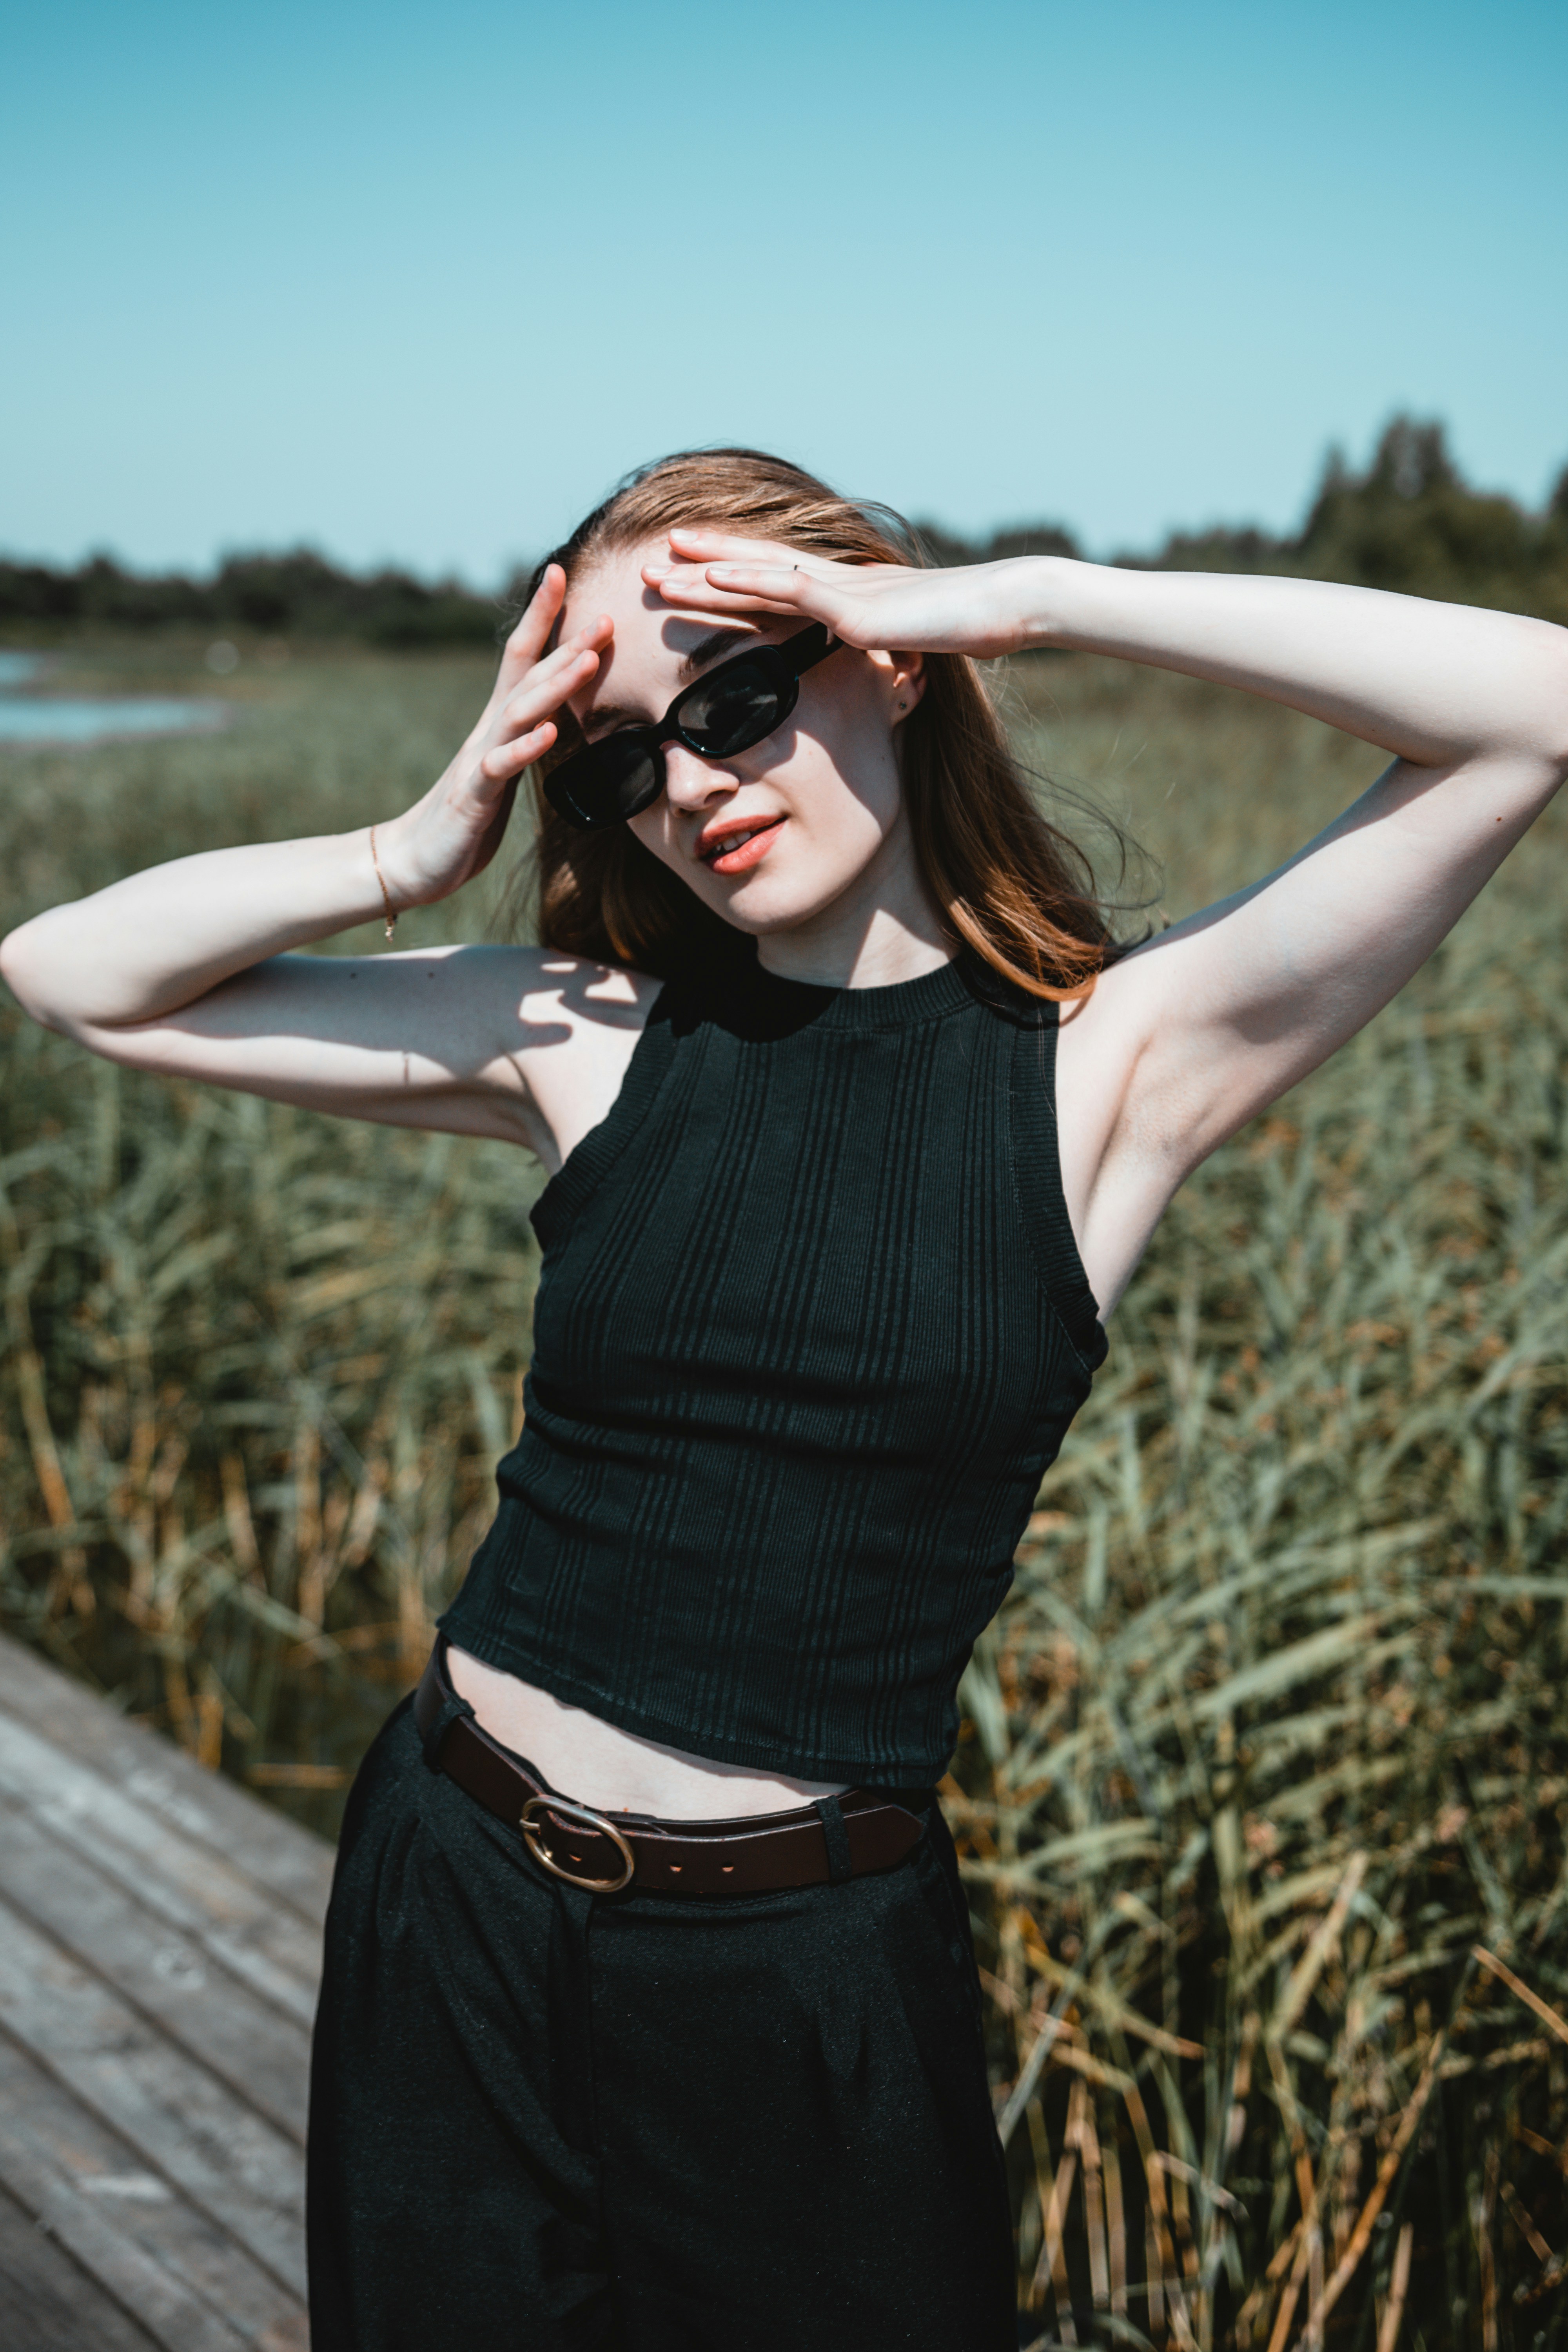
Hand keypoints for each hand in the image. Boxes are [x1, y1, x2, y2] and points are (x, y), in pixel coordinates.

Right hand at [374, 567, 612, 906]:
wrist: (416, 858)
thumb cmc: (466, 816)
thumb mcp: (505, 769)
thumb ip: (525, 738)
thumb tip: (553, 715)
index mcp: (499, 722)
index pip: (522, 657)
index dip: (541, 616)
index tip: (560, 574)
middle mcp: (489, 731)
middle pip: (529, 676)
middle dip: (566, 644)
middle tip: (605, 615)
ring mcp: (480, 760)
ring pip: (520, 712)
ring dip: (555, 684)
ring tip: (588, 659)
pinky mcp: (474, 796)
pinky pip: (501, 767)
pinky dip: (525, 748)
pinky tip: (548, 731)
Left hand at [641, 528, 1057, 661]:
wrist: (1008, 611)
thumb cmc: (972, 631)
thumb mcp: (914, 650)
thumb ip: (886, 658)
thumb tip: (878, 674)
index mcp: (849, 597)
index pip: (776, 586)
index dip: (730, 579)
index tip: (688, 577)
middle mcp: (838, 585)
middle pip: (754, 573)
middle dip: (699, 570)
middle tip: (646, 566)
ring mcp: (844, 592)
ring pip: (759, 576)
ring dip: (705, 571)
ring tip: (656, 565)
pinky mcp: (856, 607)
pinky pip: (791, 590)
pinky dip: (748, 579)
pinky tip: (710, 575)